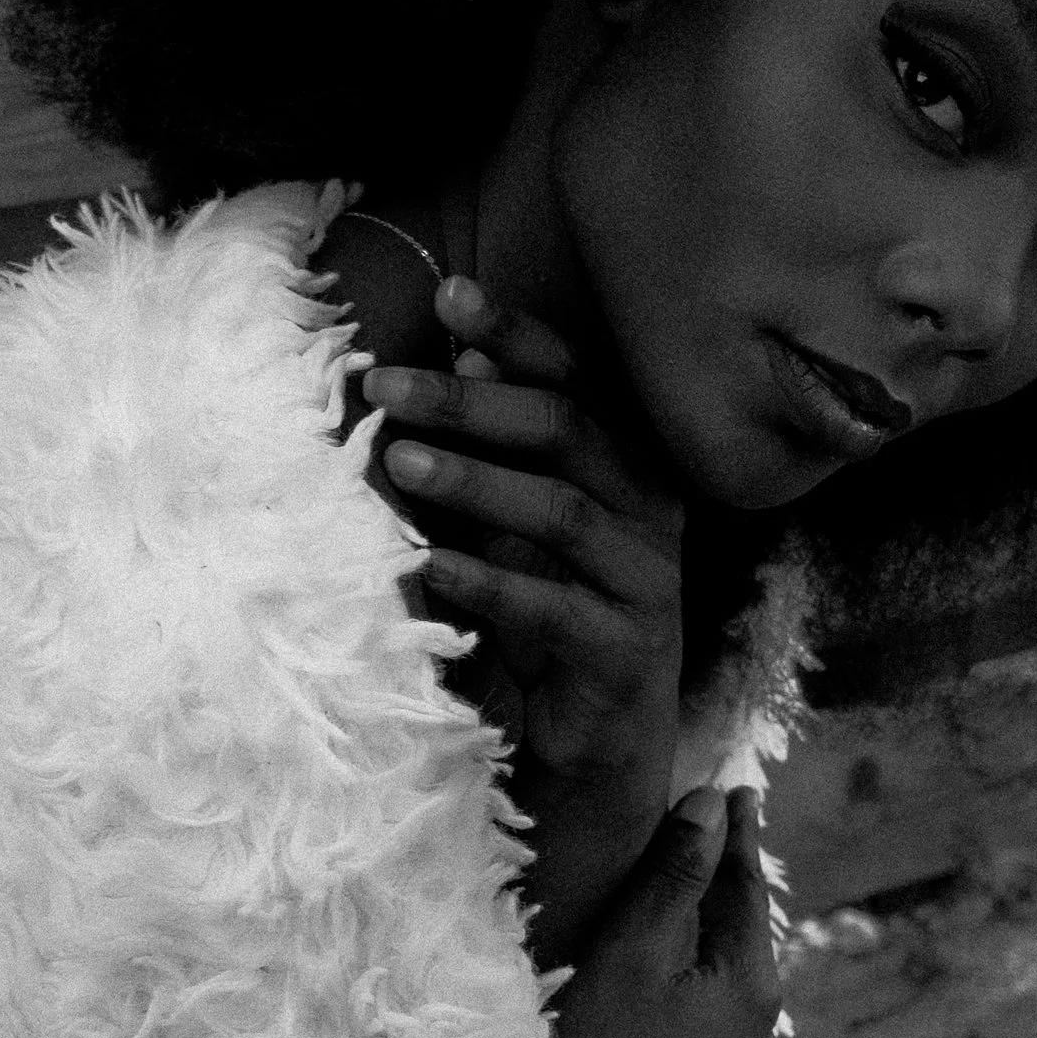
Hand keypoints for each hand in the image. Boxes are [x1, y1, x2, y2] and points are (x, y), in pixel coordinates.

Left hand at [366, 279, 684, 963]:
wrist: (597, 741)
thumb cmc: (547, 609)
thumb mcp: (515, 519)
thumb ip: (493, 450)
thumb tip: (448, 354)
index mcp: (627, 464)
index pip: (576, 380)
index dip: (518, 336)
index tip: (451, 295)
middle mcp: (649, 512)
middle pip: (569, 433)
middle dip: (474, 403)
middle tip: (387, 382)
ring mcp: (644, 583)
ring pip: (564, 513)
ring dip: (476, 483)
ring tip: (398, 461)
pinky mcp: (623, 653)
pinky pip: (553, 609)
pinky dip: (490, 582)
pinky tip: (430, 565)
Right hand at [552, 786, 780, 1037]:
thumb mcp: (630, 953)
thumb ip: (674, 876)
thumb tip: (713, 804)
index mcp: (750, 986)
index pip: (747, 889)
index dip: (738, 836)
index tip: (740, 791)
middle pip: (746, 944)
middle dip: (730, 892)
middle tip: (725, 842)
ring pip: (733, 999)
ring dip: (715, 955)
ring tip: (698, 921)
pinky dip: (699, 1010)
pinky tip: (675, 1013)